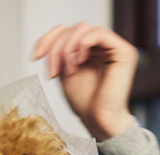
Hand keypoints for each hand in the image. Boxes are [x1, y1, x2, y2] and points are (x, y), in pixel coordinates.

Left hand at [33, 22, 138, 140]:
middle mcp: (103, 45)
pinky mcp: (124, 52)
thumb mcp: (63, 71)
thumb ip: (59, 53)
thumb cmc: (83, 101)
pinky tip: (78, 63)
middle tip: (52, 72)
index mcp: (89, 49)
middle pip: (73, 28)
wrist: (98, 120)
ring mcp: (114, 47)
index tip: (35, 57)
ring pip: (83, 28)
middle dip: (56, 48)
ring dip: (67, 49)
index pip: (66, 30)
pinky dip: (82, 45)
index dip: (48, 39)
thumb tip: (49, 39)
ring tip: (67, 71)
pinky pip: (99, 33)